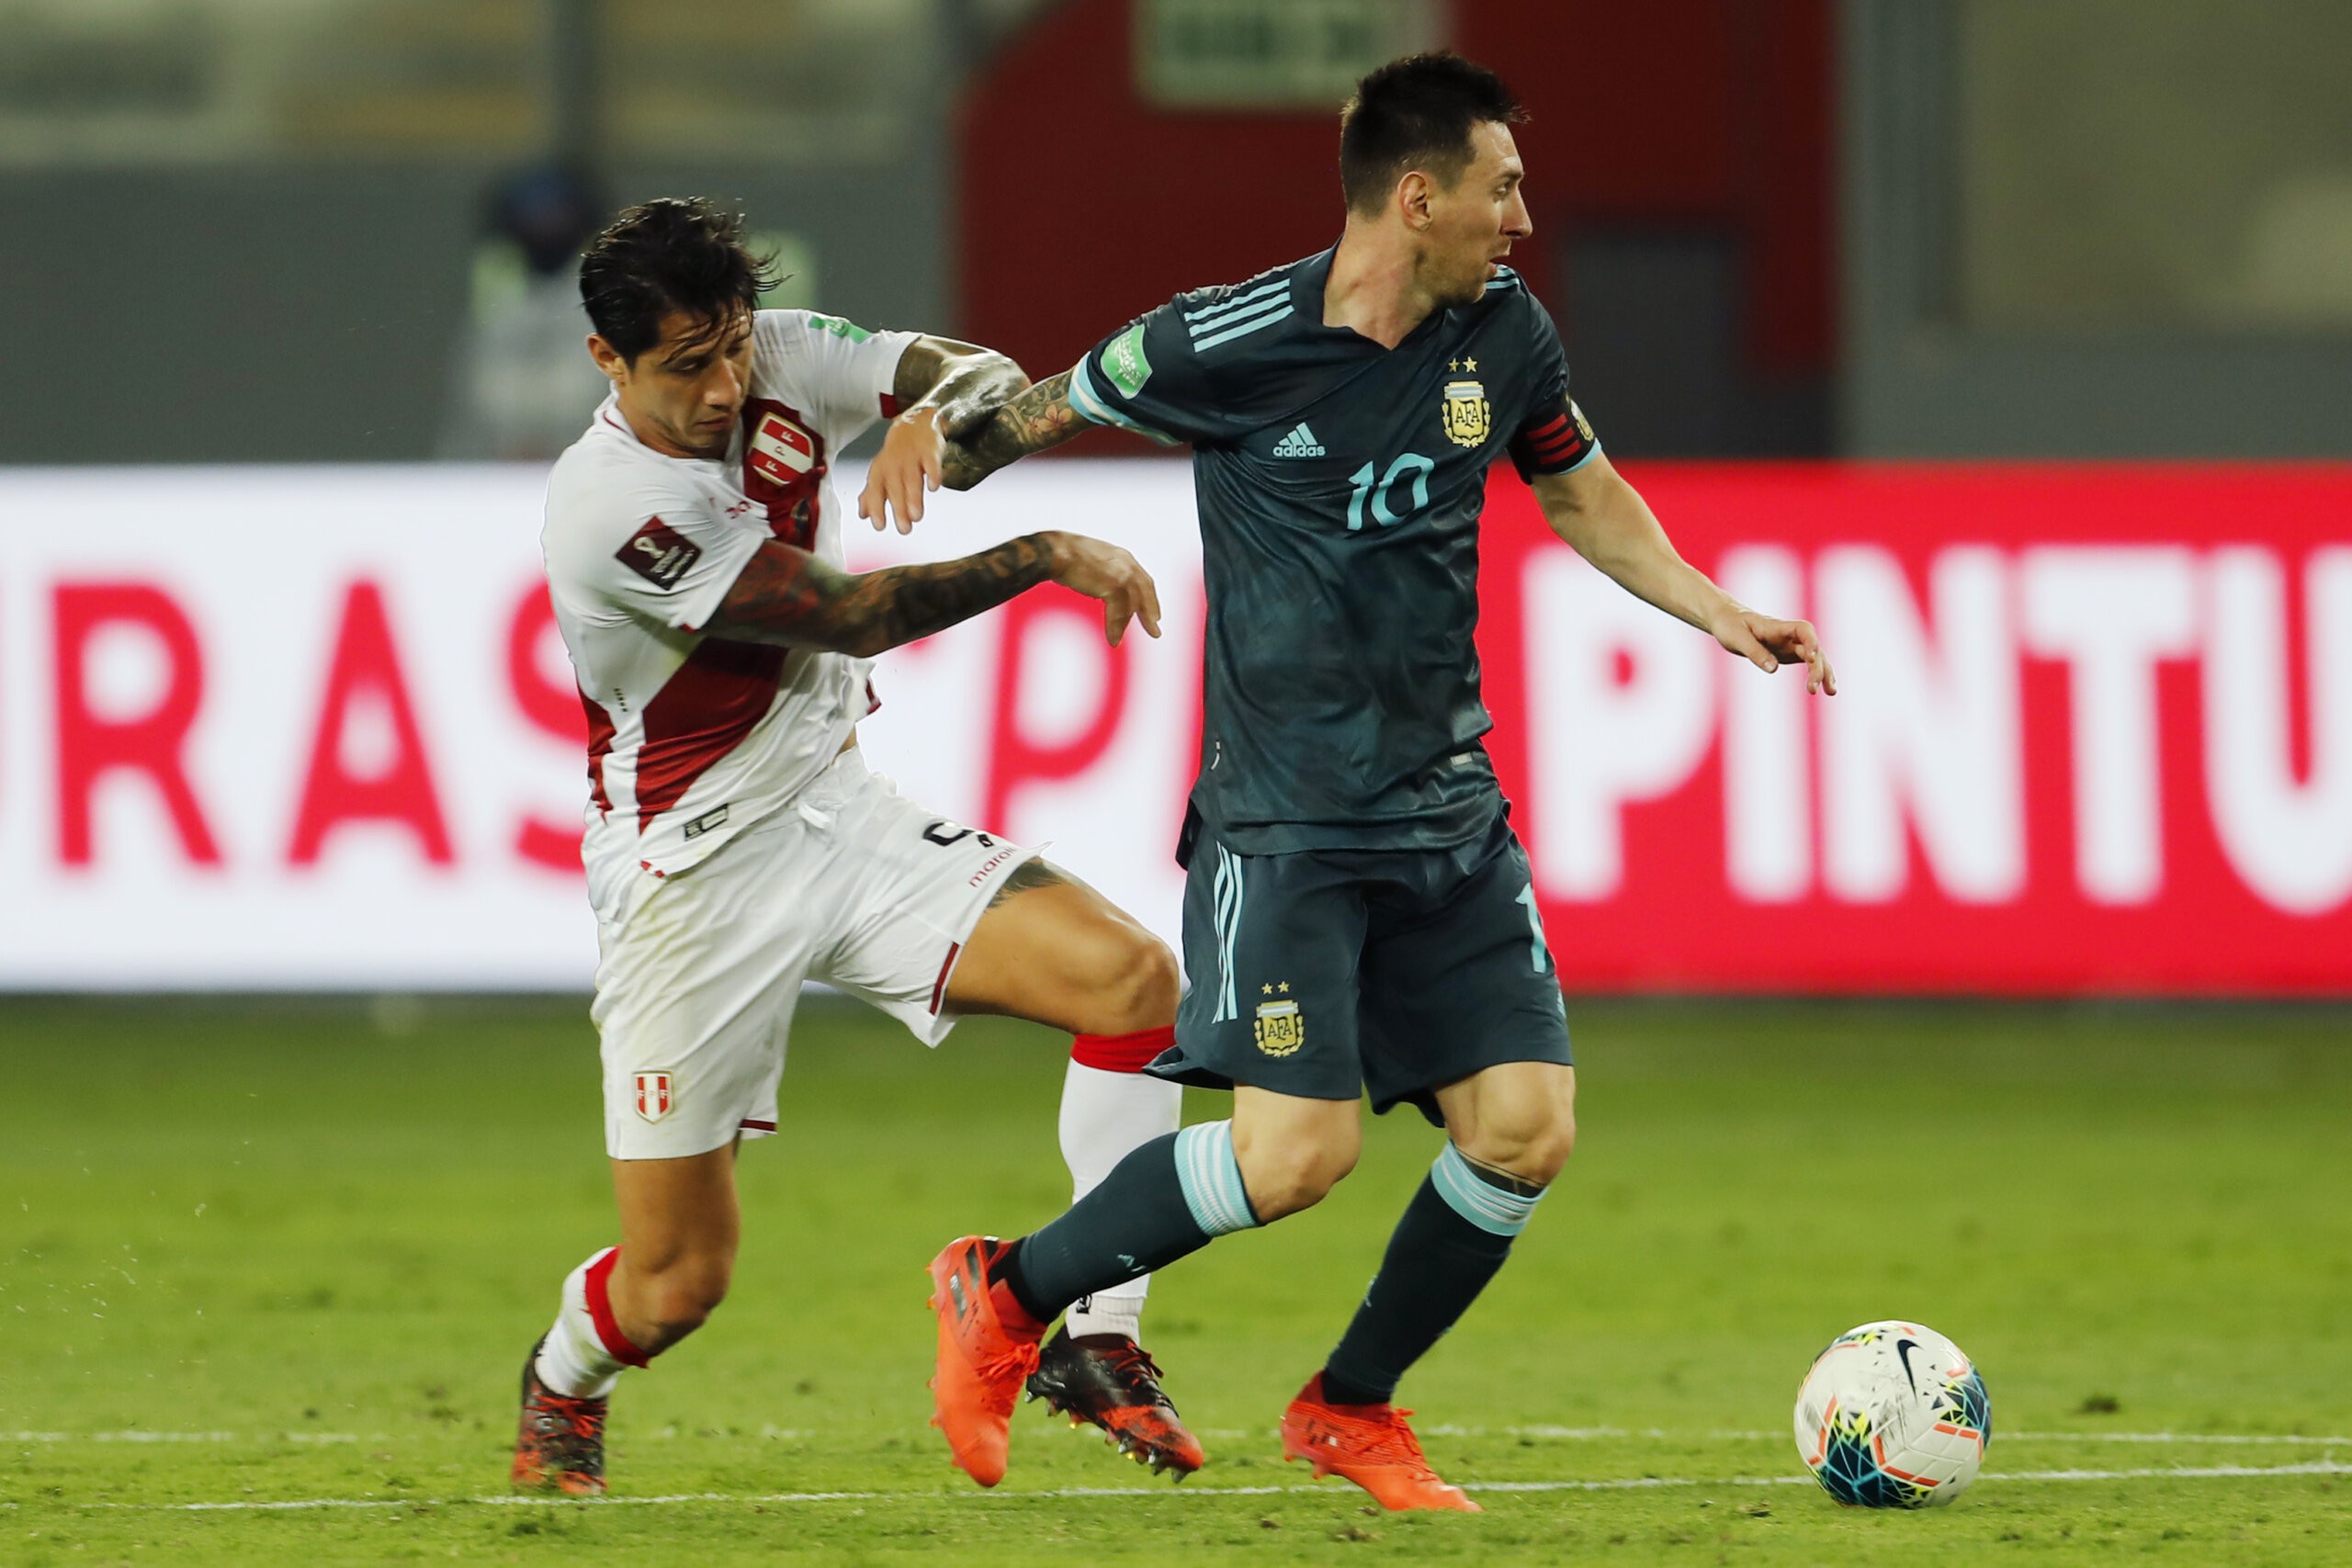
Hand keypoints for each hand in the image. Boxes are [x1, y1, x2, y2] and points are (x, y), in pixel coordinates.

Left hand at [857, 409, 942, 533]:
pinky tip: (933, 486)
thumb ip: (871, 494)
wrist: (914, 425)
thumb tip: (863, 515)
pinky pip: (931, 463)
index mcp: (880, 471)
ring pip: (912, 478)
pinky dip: (932, 474)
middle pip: (895, 488)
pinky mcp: (930, 451)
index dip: (876, 508)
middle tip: (904, 529)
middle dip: (898, 509)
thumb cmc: (896, 455)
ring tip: (916, 516)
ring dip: (914, 497)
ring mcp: (912, 457)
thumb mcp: (880, 472)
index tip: (879, 526)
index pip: (875, 491)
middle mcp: (894, 464)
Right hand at [1039, 532, 1163, 646]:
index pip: (1142, 579)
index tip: (1151, 612)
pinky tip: (1112, 640)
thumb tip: (1099, 590)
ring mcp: (1122, 574)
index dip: (1148, 597)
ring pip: (1130, 605)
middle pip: (1144, 591)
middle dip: (1149, 612)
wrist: (1054, 552)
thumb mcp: (1090, 561)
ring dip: (1124, 625)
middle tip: (1155, 632)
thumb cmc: (1063, 555)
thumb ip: (1101, 574)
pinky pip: (1118, 612)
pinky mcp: (1114, 585)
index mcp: (1122, 556)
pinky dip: (1115, 628)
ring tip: (1118, 642)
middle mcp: (1126, 563)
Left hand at [1708, 602, 1835, 694]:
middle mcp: (1788, 634)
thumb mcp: (1737, 639)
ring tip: (1831, 692)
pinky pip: (1808, 662)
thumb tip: (1773, 669)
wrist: (1727, 619)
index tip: (1813, 657)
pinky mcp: (1787, 653)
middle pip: (1812, 647)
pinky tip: (1824, 688)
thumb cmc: (1730, 626)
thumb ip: (1755, 652)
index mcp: (1777, 626)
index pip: (1803, 629)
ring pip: (1814, 656)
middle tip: (1813, 689)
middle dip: (1817, 667)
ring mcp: (1790, 644)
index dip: (1811, 641)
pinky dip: (1817, 674)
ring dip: (1823, 673)